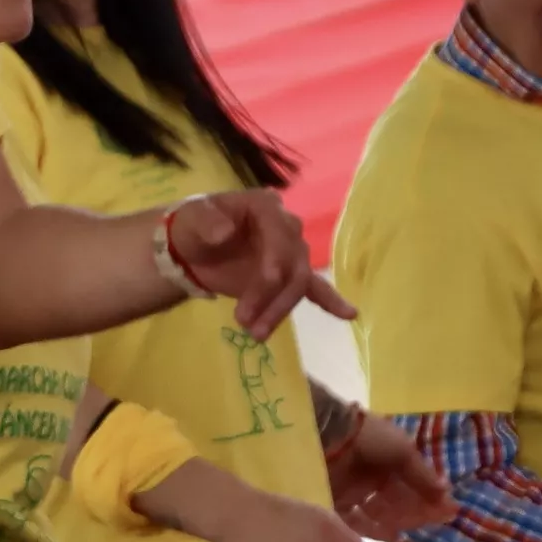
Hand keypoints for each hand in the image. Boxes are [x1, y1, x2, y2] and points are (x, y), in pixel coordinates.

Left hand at [162, 189, 354, 329]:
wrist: (191, 247)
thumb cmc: (194, 227)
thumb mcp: (192, 219)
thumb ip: (206, 223)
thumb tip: (224, 232)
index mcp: (265, 206)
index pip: (281, 235)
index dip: (275, 261)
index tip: (266, 284)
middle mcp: (285, 227)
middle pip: (292, 264)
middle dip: (271, 296)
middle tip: (244, 321)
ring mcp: (289, 252)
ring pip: (297, 283)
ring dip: (279, 310)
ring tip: (255, 334)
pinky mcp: (288, 275)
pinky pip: (315, 287)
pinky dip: (331, 301)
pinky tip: (349, 313)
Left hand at [324, 411, 453, 534]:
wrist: (327, 432)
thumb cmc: (370, 438)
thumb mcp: (403, 451)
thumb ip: (422, 474)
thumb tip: (446, 493)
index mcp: (391, 460)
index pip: (414, 485)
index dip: (429, 499)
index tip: (447, 514)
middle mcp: (373, 476)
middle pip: (396, 501)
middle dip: (412, 514)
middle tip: (425, 527)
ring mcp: (354, 489)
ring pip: (377, 513)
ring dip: (391, 525)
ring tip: (402, 536)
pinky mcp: (335, 500)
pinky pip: (355, 520)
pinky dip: (369, 530)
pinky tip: (385, 538)